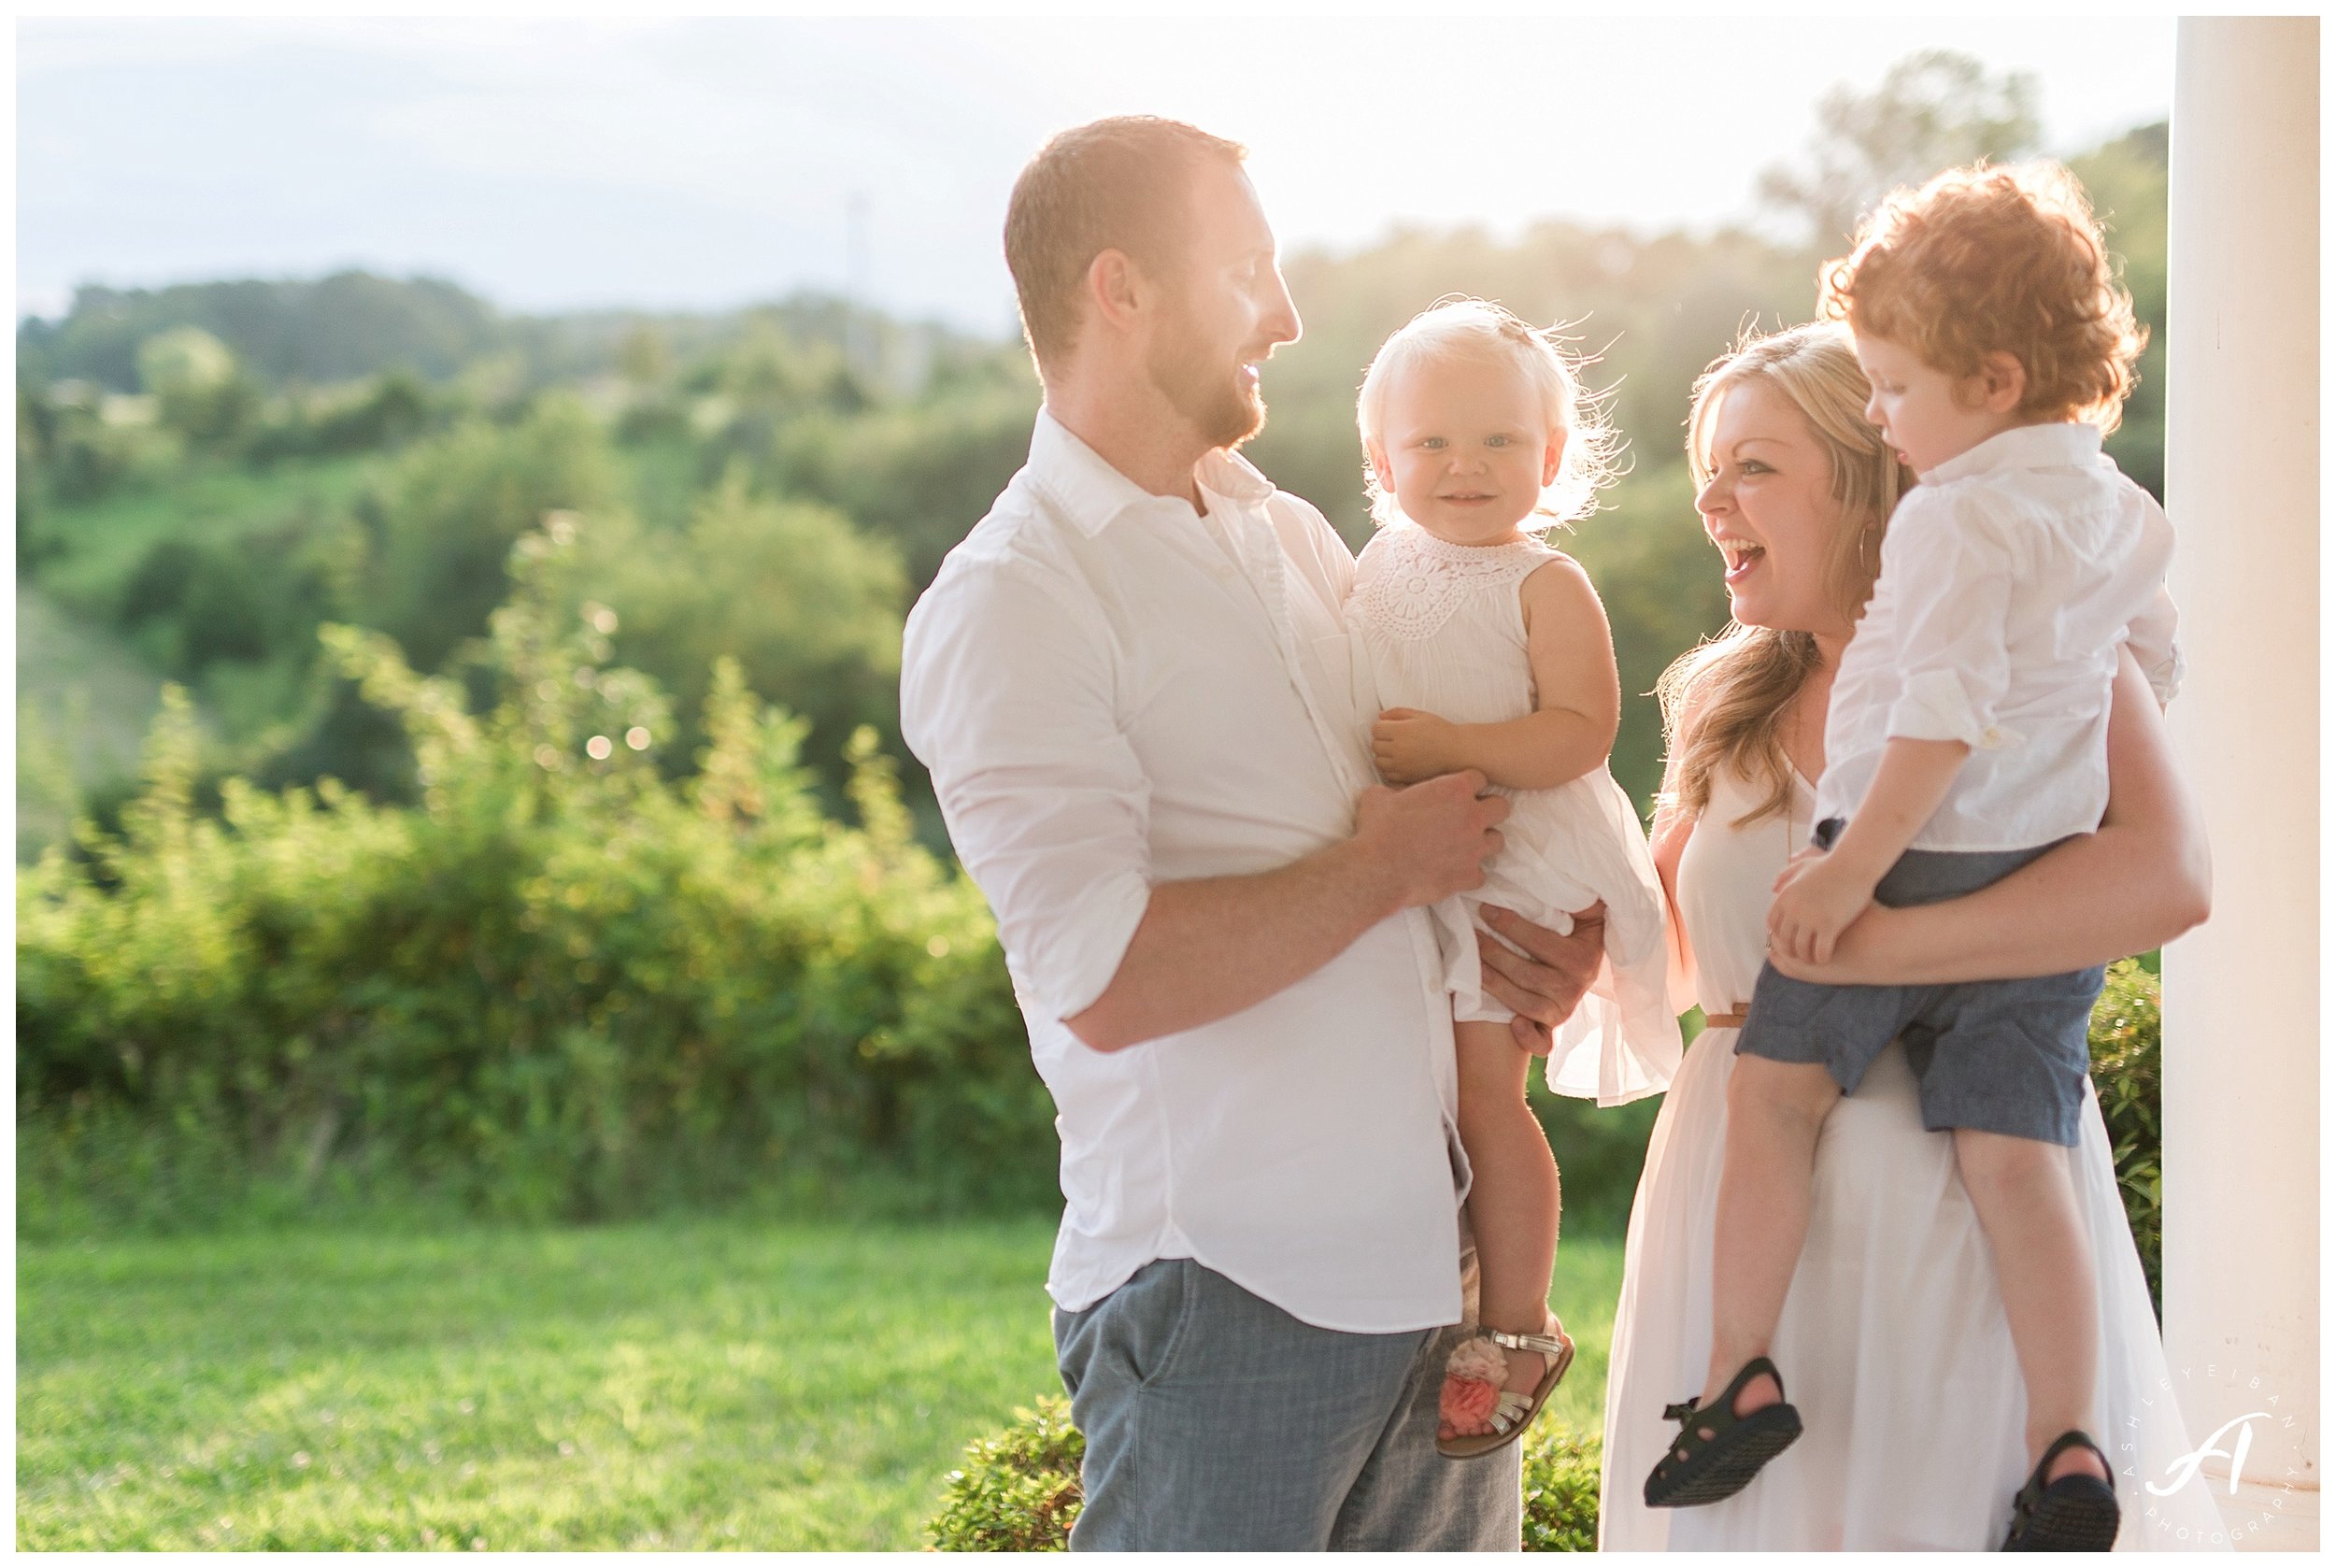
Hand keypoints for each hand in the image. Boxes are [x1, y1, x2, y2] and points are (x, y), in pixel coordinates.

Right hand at [1352, 771, 1507, 909]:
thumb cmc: (1377, 830)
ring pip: (1497, 841)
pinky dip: (1469, 873)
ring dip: (1483, 842)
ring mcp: (1474, 848)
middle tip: (1468, 818)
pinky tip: (1453, 871)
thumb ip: (1394, 791)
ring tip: (1464, 846)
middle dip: (1488, 811)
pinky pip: (1481, 874)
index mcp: (1454, 790)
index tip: (1457, 793)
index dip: (1468, 785)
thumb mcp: (1379, 797)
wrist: (1377, 870)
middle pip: (1502, 807)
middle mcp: (1472, 816)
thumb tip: (1390, 793)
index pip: (1479, 778)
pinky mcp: (1469, 876)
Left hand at [1371, 707, 1461, 785]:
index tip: (1391, 728)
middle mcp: (1398, 749)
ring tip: (1396, 751)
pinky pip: (1387, 774)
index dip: (1382, 727)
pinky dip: (1390, 768)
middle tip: (1395, 739)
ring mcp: (1401, 765)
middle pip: (1375, 745)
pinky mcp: (1406, 776)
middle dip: (1382, 740)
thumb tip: (1380, 716)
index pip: (1376, 729)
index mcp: (1401, 731)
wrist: (1456, 751)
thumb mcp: (1420, 715)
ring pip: (1378, 761)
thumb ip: (1398, 713)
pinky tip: (1400, 762)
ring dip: (1383, 755)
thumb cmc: (1440, 730)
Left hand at [1476, 901, 1605, 1054]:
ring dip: (1491, 983)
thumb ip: (1582, 899)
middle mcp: (1575, 988)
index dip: (1511, 926)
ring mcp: (1564, 1011)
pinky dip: (1526, 1037)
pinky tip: (1510, 1023)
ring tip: (1469, 963)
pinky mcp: (1554, 1029)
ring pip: (1521, 1002)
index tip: (1486, 909)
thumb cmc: (1579, 934)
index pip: (1541, 943)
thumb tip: (1575, 880)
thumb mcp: (1588, 914)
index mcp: (1584, 958)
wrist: (1588, 969)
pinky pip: (1541, 1042)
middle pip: (1525, 973)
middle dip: (1492, 953)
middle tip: (1469, 934)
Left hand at [1765, 851, 1873, 966]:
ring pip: (1801, 949)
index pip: (1773, 924)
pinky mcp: (1829, 926)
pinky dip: (1821, 958)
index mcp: (1784, 897)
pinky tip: (1826, 958)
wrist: (1854, 864)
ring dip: (1806, 957)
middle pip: (1785, 940)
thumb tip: (1773, 889)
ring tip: (1813, 959)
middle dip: (1791, 950)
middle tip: (1800, 955)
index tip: (1788, 939)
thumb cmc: (1830, 864)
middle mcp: (1793, 910)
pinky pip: (1820, 951)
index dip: (1779, 934)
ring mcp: (1810, 919)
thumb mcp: (1802, 865)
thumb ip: (1785, 876)